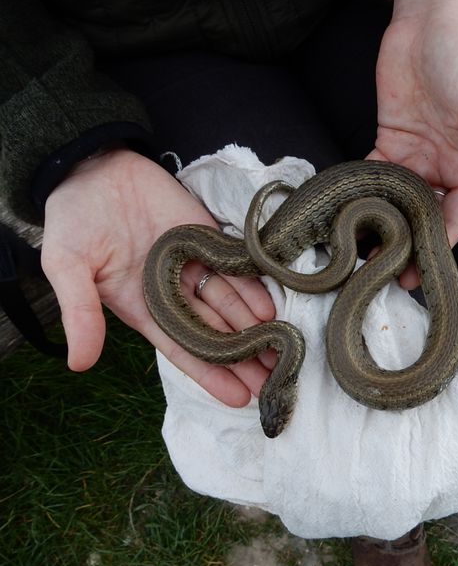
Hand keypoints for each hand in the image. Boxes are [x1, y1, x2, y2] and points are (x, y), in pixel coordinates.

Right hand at [42, 149, 275, 405]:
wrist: (94, 167)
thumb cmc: (74, 219)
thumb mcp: (67, 265)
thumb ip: (79, 312)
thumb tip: (79, 363)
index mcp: (142, 308)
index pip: (182, 349)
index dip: (210, 374)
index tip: (239, 398)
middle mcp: (173, 294)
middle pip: (215, 334)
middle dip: (244, 360)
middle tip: (277, 383)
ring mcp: (193, 266)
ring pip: (230, 305)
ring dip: (256, 329)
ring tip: (283, 352)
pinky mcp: (207, 238)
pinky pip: (235, 267)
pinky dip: (253, 288)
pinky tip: (272, 309)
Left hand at [369, 0, 457, 284]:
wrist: (429, 21)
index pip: (456, 217)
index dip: (439, 247)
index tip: (421, 275)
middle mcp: (443, 168)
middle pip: (423, 216)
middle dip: (406, 245)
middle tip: (384, 276)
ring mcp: (414, 156)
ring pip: (396, 201)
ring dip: (381, 226)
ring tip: (362, 256)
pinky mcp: (388, 140)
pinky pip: (373, 173)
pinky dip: (362, 192)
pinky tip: (347, 214)